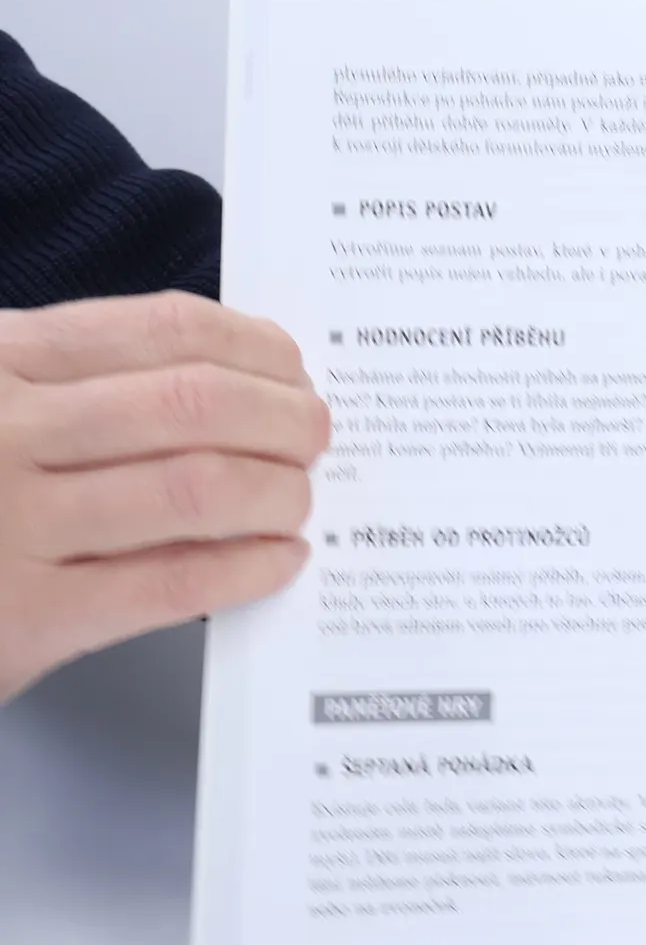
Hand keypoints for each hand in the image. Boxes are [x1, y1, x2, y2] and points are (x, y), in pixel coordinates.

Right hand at [0, 291, 328, 701]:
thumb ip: (83, 377)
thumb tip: (240, 378)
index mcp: (5, 359)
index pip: (166, 329)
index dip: (256, 348)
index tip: (294, 370)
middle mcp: (6, 431)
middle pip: (194, 404)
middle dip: (283, 418)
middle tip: (315, 437)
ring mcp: (14, 524)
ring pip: (195, 487)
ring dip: (276, 492)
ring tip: (298, 500)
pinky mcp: (27, 615)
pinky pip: (170, 582)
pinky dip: (244, 568)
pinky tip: (275, 561)